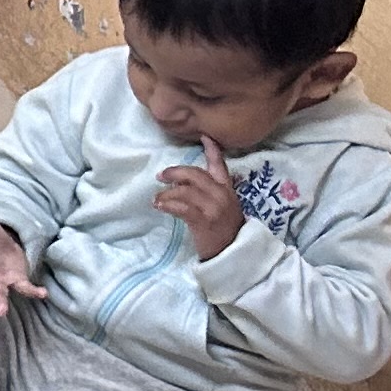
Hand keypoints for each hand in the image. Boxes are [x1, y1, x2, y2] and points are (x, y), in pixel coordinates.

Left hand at [155, 136, 246, 257]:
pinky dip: (167, 205)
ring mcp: (213, 208)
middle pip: (195, 174)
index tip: (204, 137)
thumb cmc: (225, 230)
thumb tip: (185, 181)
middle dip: (175, 172)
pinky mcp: (203, 221)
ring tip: (157, 199)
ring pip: (185, 190)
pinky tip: (159, 206)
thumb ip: (211, 192)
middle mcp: (222, 195)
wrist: (233, 253)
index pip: (220, 166)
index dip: (212, 150)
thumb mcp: (224, 206)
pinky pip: (181, 207)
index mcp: (228, 190)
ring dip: (167, 193)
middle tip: (160, 176)